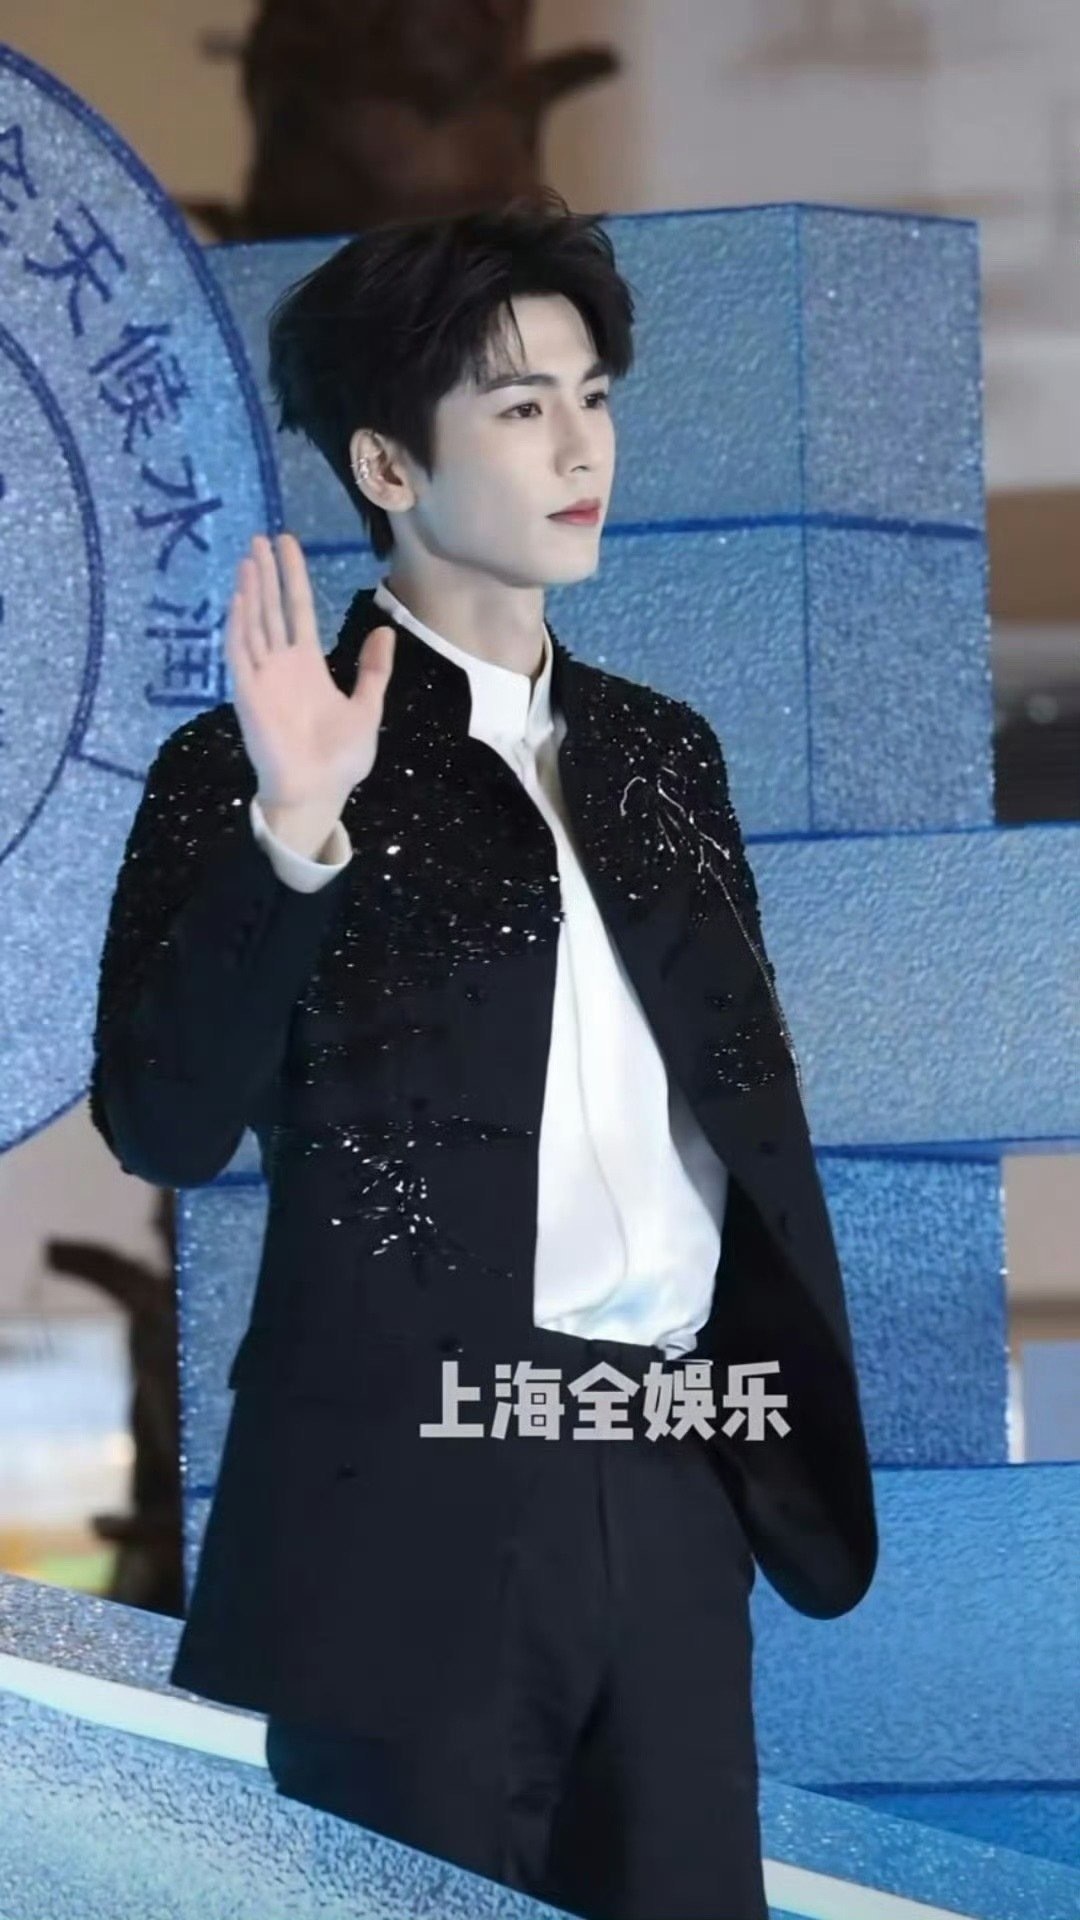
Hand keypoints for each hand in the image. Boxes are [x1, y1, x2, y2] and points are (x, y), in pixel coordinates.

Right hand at [225, 532, 395, 814]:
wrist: (318, 793)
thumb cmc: (339, 758)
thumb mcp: (367, 708)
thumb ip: (373, 670)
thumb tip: (384, 631)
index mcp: (307, 666)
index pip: (297, 610)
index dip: (292, 577)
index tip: (287, 545)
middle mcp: (281, 665)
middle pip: (272, 609)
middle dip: (267, 573)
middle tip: (260, 537)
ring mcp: (263, 677)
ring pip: (254, 624)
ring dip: (251, 591)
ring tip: (249, 558)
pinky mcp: (249, 694)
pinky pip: (241, 654)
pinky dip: (239, 627)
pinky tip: (240, 599)